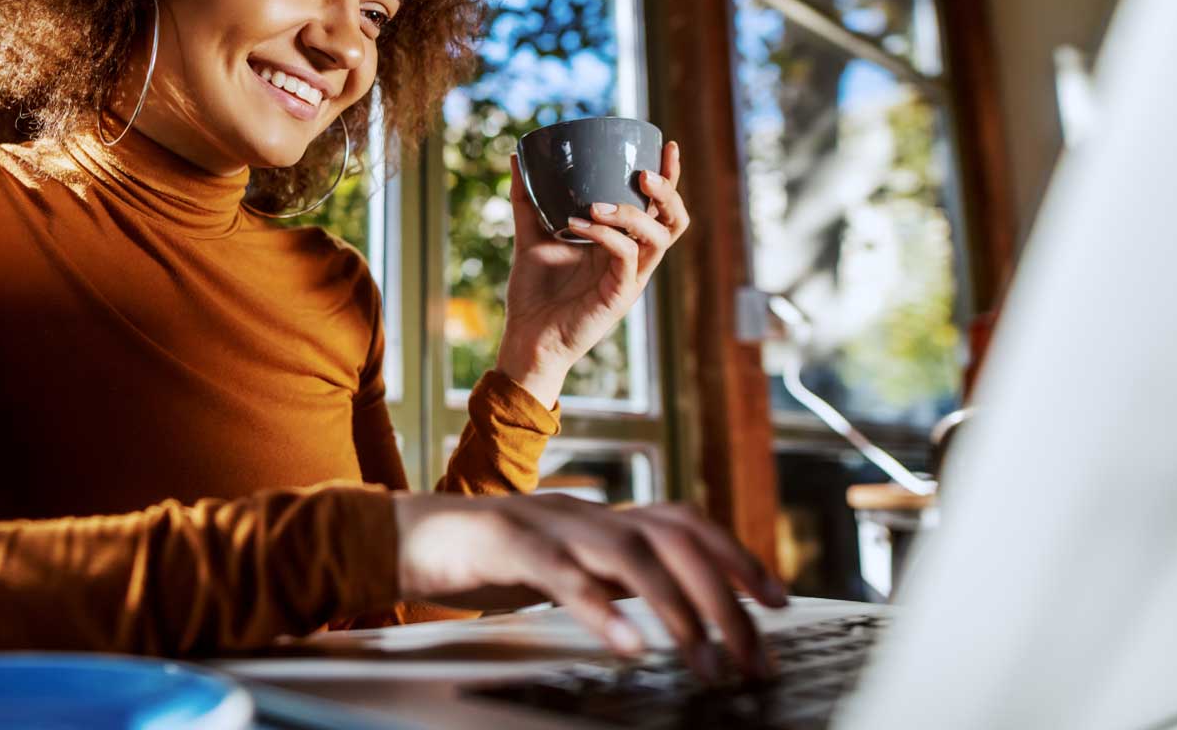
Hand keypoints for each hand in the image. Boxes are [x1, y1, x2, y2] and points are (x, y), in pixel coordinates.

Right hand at [392, 492, 787, 682]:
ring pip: (631, 554)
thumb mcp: (563, 565)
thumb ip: (612, 573)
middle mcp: (584, 512)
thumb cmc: (482, 560)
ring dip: (679, 612)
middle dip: (725, 597)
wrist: (398, 536)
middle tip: (753, 656)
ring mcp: (546, 524)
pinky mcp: (505, 545)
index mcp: (600, 515)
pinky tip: (630, 648)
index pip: (685, 521)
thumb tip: (678, 604)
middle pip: (674, 538)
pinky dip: (603, 612)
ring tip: (706, 664)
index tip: (778, 601)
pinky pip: (563, 576)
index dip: (737, 555)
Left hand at [497, 142, 691, 405]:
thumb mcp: (530, 236)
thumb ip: (528, 199)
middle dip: (667, 192)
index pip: (658, 207)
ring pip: (660, 238)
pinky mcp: (619, 295)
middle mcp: (633, 259)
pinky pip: (626, 257)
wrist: (527, 338)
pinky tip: (577, 222)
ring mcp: (629, 278)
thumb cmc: (535, 293)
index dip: (669, 177)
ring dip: (633, 213)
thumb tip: (516, 158)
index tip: (665, 145)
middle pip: (674, 220)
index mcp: (621, 244)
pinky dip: (606, 234)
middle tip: (643, 173)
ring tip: (596, 202)